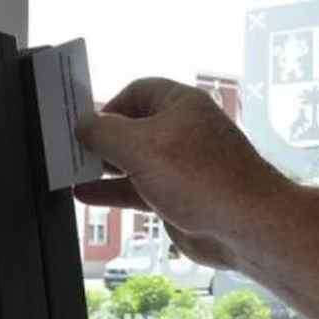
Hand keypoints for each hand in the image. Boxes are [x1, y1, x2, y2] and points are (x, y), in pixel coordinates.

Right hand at [74, 78, 294, 268]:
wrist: (245, 226)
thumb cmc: (202, 178)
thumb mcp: (140, 146)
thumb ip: (105, 133)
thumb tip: (83, 125)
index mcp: (180, 104)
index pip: (136, 91)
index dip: (109, 106)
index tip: (84, 125)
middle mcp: (181, 131)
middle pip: (132, 127)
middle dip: (103, 139)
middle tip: (74, 150)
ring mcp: (180, 166)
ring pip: (133, 161)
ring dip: (104, 167)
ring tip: (73, 172)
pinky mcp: (177, 196)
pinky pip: (137, 189)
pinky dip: (112, 191)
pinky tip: (88, 194)